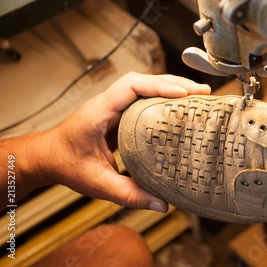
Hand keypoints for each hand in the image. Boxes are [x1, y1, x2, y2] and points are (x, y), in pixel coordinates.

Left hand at [34, 72, 210, 211]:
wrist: (47, 157)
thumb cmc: (65, 164)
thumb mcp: (96, 183)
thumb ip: (128, 194)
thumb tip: (161, 204)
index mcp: (99, 111)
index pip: (131, 86)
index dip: (159, 86)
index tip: (183, 94)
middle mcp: (107, 102)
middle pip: (144, 80)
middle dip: (175, 82)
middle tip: (202, 92)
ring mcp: (113, 104)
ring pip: (145, 85)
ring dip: (171, 86)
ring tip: (198, 95)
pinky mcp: (119, 110)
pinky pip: (143, 96)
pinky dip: (163, 95)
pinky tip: (179, 105)